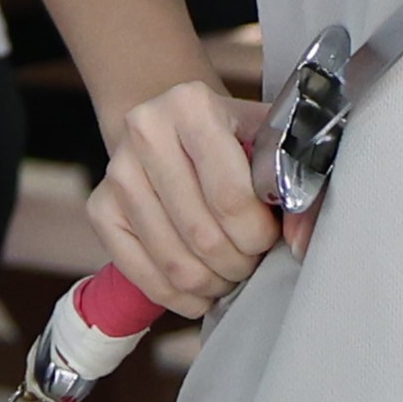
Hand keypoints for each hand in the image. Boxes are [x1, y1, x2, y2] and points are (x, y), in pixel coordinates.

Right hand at [87, 80, 307, 317]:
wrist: (173, 127)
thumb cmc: (231, 140)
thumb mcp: (271, 145)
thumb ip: (299, 186)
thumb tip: (303, 241)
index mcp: (191, 104)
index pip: (231, 197)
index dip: (258, 235)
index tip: (269, 238)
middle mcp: (145, 130)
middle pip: (203, 235)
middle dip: (238, 264)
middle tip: (250, 262)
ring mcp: (116, 170)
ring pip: (174, 262)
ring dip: (211, 284)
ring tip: (228, 274)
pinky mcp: (99, 206)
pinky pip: (140, 273)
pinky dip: (177, 297)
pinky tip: (199, 291)